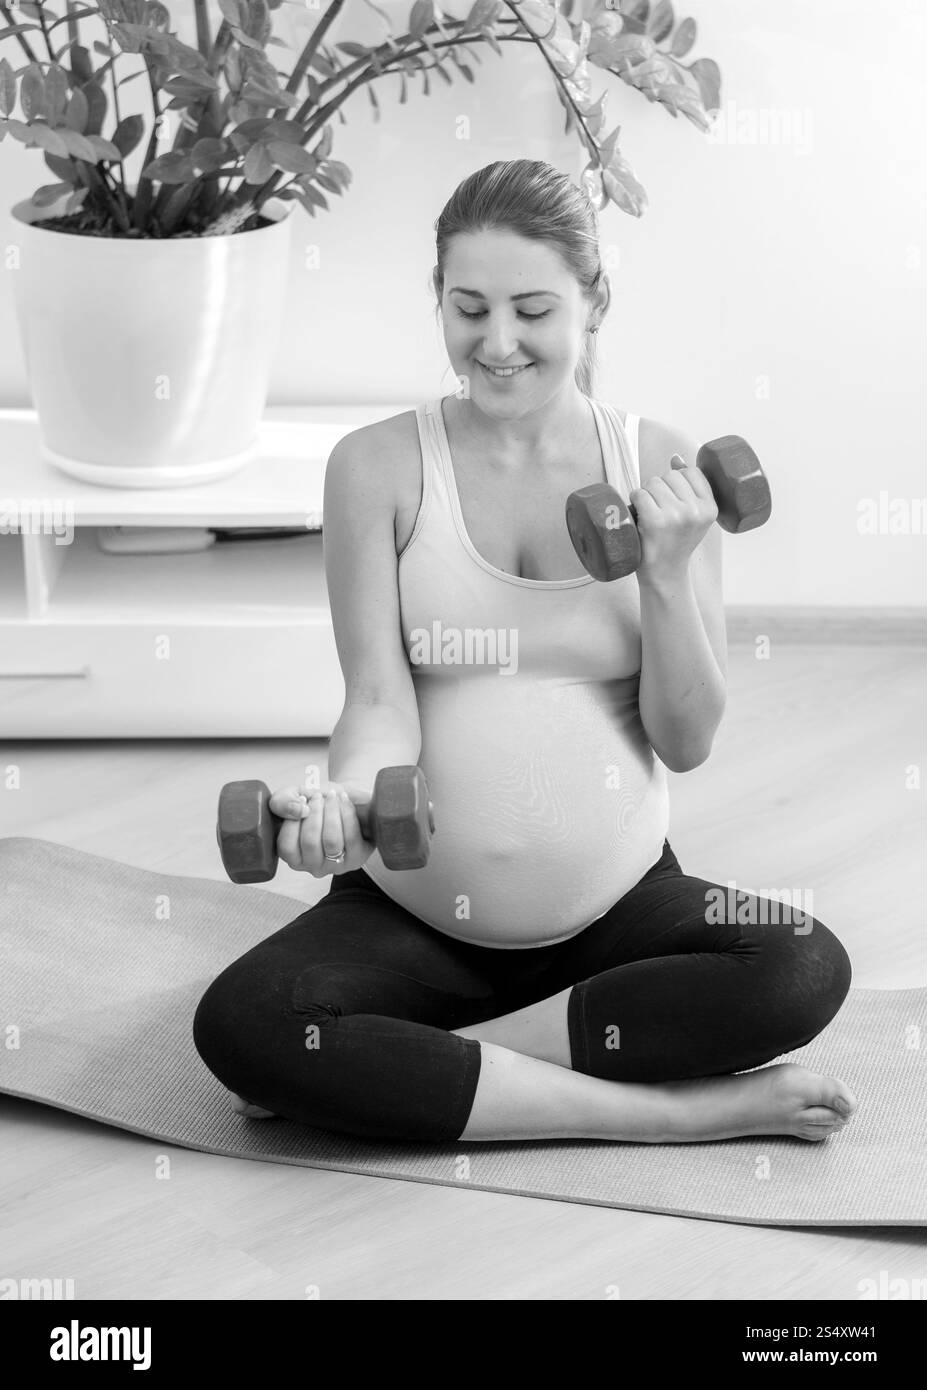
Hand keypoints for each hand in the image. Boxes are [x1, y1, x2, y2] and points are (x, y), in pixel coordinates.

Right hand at [268, 780, 374, 877]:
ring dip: (331, 813)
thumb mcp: (292, 797)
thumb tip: (299, 811)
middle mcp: (312, 866)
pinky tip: (344, 799)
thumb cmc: (315, 802)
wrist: (343, 798)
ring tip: (331, 796)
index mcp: (293, 857)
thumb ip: (282, 802)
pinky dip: (347, 814)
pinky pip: (351, 838)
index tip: (302, 799)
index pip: (287, 847)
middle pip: (310, 843)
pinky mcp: (357, 857)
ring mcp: (335, 865)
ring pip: (332, 841)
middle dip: (315, 812)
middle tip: (318, 796)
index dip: (293, 821)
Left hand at [630, 455, 717, 583]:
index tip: (674, 502)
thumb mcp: (693, 516)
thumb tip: (676, 457)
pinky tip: (639, 516)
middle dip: (660, 489)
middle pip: (669, 476)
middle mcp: (696, 511)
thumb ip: (689, 486)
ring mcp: (676, 516)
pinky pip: (639, 494)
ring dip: (646, 495)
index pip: (691, 472)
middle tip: (660, 512)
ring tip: (650, 515)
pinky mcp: (656, 521)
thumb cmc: (676, 542)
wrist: (665, 574)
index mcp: (710, 507)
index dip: (677, 483)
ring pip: (653, 482)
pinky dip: (634, 501)